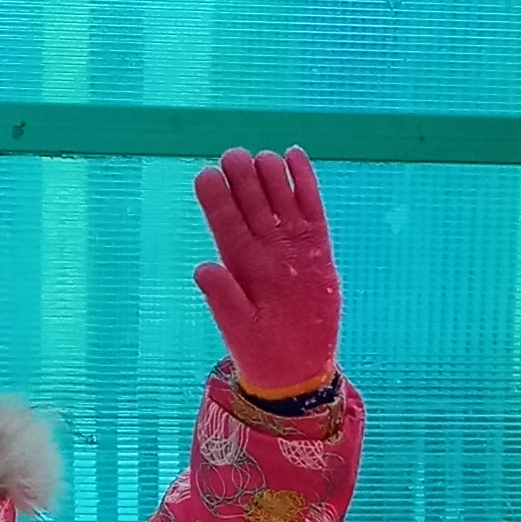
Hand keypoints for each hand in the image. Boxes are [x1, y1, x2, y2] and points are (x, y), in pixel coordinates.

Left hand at [194, 145, 340, 399]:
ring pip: (278, 198)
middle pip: (250, 202)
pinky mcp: (317, 246)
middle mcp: (261, 246)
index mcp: (238, 263)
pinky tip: (294, 155)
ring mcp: (290, 243)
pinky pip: (310, 207)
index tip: (206, 175)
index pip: (223, 222)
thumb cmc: (261, 349)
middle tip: (234, 156)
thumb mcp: (240, 328)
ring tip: (263, 159)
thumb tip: (203, 269)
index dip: (215, 198)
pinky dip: (304, 182)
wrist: (298, 366)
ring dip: (270, 176)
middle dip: (242, 179)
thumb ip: (224, 299)